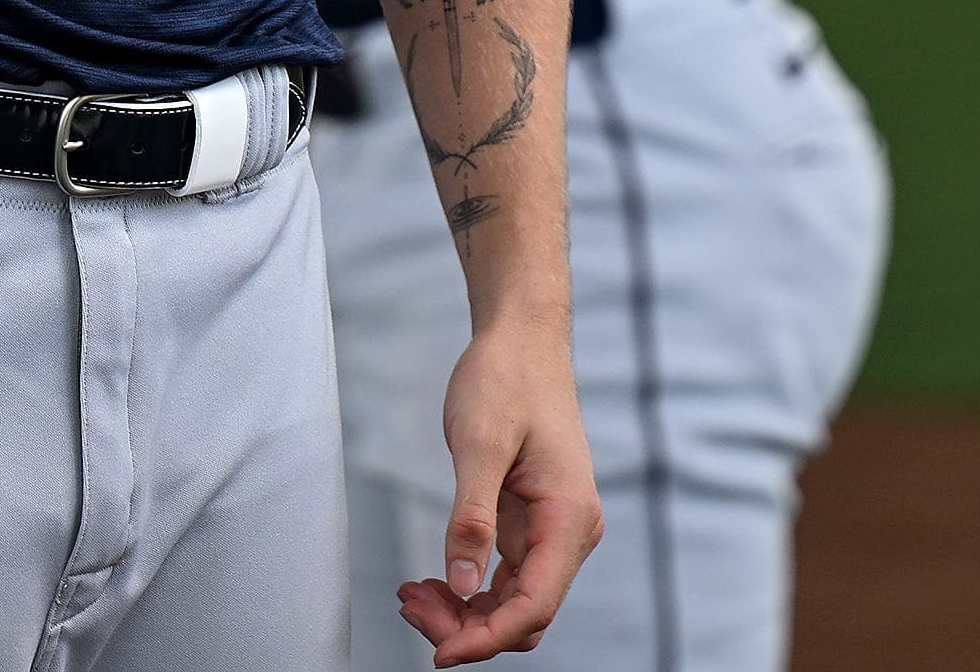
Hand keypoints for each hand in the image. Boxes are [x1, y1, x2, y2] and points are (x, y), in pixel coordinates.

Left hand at [395, 317, 600, 664]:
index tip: (438, 653)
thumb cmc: (505, 379)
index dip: (486, 639)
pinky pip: (506, 575)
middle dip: (469, 627)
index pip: (533, 605)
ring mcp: (554, 529)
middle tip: (409, 607)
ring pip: (514, 599)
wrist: (522, 339)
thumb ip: (472, 517)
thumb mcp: (479, 443)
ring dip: (465, 610)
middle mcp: (571, 532)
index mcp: (569, 518)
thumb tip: (461, 584)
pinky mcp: (533, 522)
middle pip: (525, 612)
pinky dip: (469, 584)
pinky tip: (429, 579)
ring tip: (410, 596)